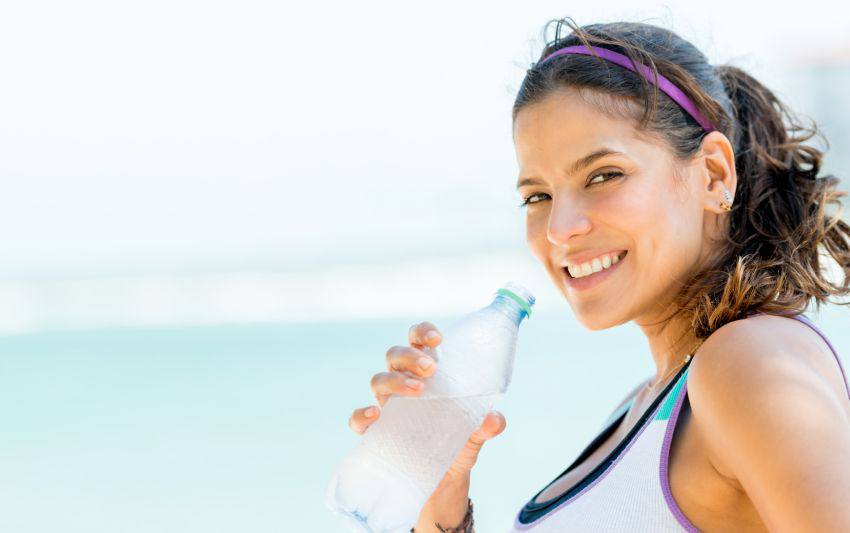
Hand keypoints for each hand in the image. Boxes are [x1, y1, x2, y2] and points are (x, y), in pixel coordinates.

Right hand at [347, 321, 506, 529]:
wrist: (445, 480)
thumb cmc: (458, 442)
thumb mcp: (477, 433)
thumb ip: (488, 424)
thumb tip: (493, 419)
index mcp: (426, 372)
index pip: (417, 340)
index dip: (423, 332)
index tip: (437, 339)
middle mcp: (402, 383)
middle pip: (394, 355)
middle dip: (410, 356)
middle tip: (430, 369)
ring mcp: (387, 407)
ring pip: (378, 380)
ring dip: (395, 380)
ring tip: (418, 390)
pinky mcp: (376, 433)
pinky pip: (358, 420)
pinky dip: (362, 414)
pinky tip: (376, 415)